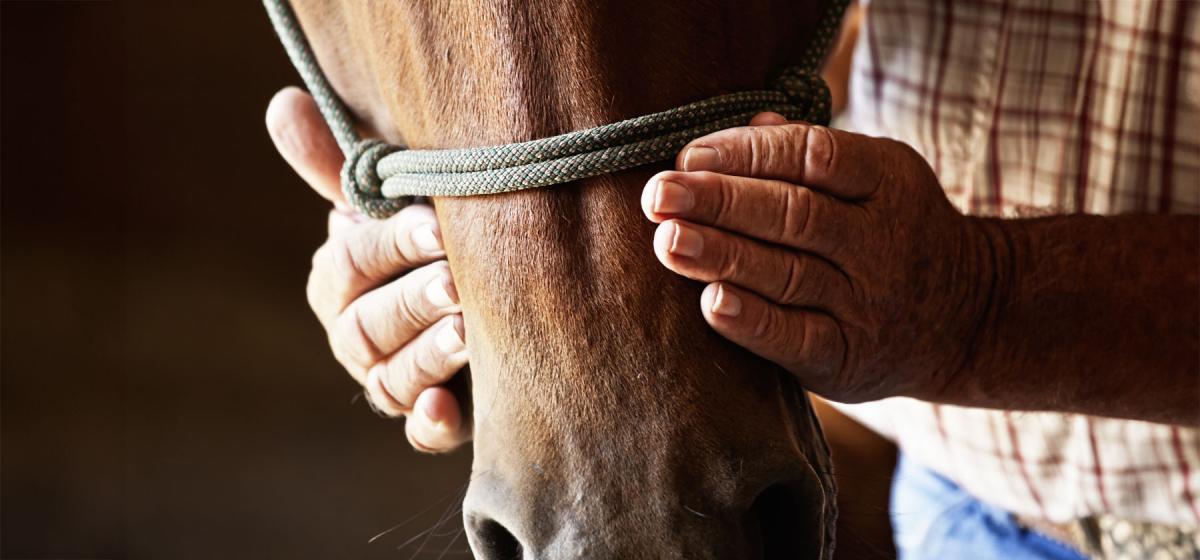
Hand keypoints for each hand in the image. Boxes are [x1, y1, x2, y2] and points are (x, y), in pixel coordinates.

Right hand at [266, 87, 470, 451]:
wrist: (486, 297)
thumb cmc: (426, 241)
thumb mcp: (390, 203)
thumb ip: (343, 167)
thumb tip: (282, 103)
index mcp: (339, 281)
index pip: (351, 263)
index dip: (390, 245)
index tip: (435, 225)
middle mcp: (355, 335)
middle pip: (368, 326)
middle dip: (413, 302)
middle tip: (458, 283)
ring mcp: (391, 380)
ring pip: (393, 378)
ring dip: (427, 356)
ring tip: (467, 333)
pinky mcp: (431, 417)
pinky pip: (419, 432)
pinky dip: (430, 424)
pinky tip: (445, 411)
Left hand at [641, 113, 992, 402]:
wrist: (968, 318)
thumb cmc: (895, 233)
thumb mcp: (877, 179)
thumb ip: (813, 154)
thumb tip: (749, 125)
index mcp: (887, 180)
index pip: (812, 155)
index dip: (747, 152)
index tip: (689, 155)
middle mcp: (881, 241)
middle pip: (794, 214)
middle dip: (720, 201)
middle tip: (659, 195)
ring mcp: (867, 303)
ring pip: (789, 275)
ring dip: (723, 256)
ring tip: (668, 240)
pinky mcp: (848, 358)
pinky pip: (797, 339)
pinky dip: (753, 322)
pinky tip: (710, 303)